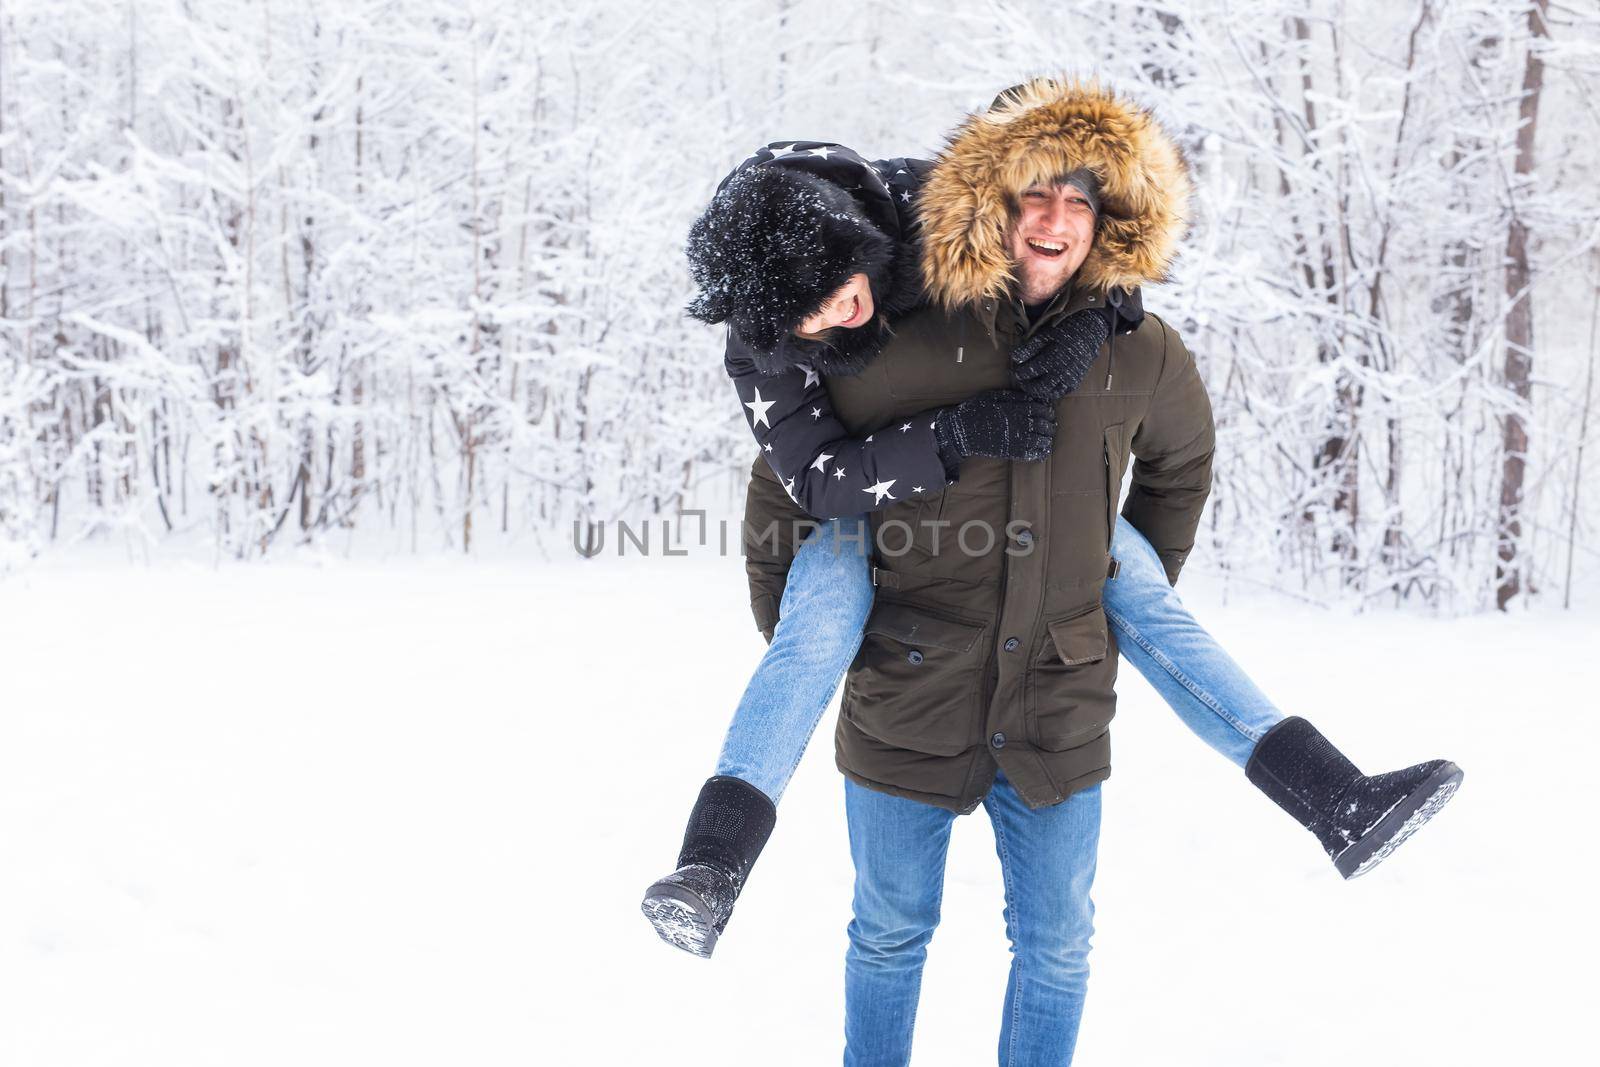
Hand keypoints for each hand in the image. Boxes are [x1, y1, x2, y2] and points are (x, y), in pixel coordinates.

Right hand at [933, 389, 1055, 466]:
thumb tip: (1028, 396)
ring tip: (1049, 437)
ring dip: (1047, 438)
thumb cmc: (975, 411)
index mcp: (1015, 409)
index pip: (1039, 409)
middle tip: (1052, 424)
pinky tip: (1043, 451)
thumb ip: (1011, 396)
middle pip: (1042, 424)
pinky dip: (1040, 452)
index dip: (1047, 410)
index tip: (1049, 412)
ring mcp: (1016, 439)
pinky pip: (1031, 453)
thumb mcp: (991, 396)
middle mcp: (1019, 424)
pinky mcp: (1012, 452)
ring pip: (1040, 439)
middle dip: (1049, 424)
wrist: (962, 432)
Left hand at [1010, 308, 1110, 401]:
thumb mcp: (1045, 336)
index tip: (1014, 370)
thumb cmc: (1064, 332)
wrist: (1089, 334)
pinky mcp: (1075, 382)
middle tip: (1021, 380)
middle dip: (1027, 385)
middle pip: (1038, 387)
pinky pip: (1060, 393)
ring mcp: (1069, 379)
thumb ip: (1029, 347)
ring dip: (1038, 391)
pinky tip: (1044, 385)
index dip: (1019, 372)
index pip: (1030, 371)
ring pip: (1050, 393)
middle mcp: (1061, 372)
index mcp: (1052, 359)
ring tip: (1031, 384)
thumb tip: (1013, 357)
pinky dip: (1050, 392)